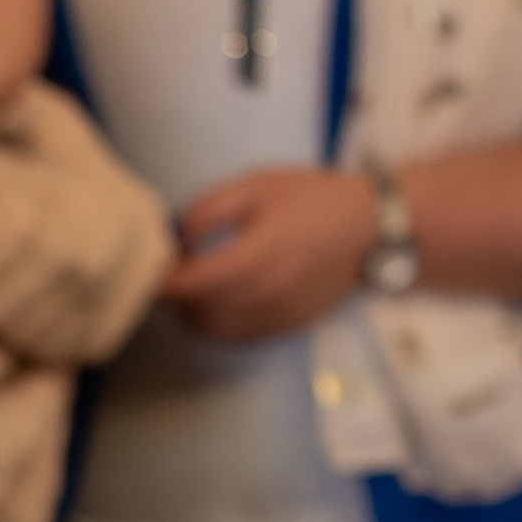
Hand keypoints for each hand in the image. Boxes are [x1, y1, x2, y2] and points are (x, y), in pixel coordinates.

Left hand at [166, 166, 377, 342]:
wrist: (371, 228)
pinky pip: (234, 335)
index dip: (157, 278)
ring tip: (193, 279)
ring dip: (190, 310)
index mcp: (251, 260)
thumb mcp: (257, 186)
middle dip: (172, 293)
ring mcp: (273, 318)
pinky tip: (218, 296)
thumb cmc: (313, 200)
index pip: (183, 287)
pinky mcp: (283, 327)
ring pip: (209, 330)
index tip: (150, 261)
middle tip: (169, 266)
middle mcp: (260, 298)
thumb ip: (207, 211)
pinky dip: (215, 322)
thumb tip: (173, 238)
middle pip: (190, 312)